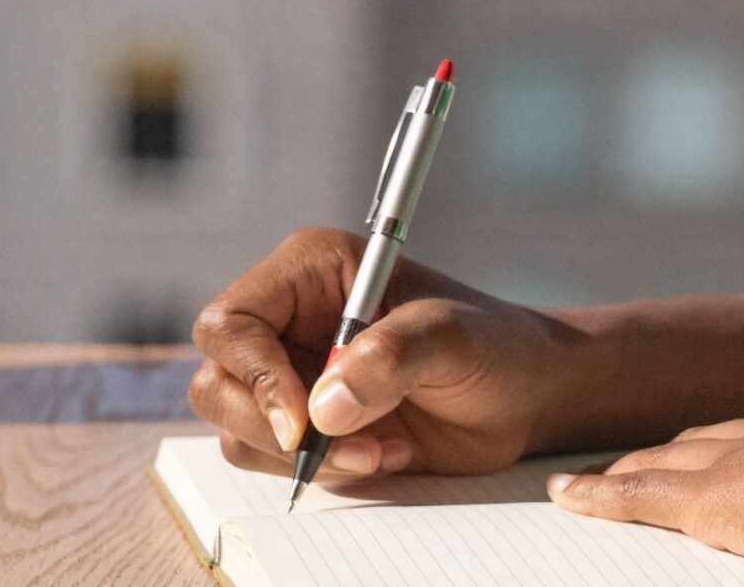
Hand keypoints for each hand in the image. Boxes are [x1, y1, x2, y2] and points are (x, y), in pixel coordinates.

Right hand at [188, 227, 584, 479]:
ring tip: (379, 448)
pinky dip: (321, 471)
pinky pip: (272, 459)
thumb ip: (393, 356)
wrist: (525, 394)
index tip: (303, 421)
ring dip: (302, 456)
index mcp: (312, 272)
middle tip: (343, 447)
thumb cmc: (496, 345)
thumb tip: (326, 404)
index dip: (255, 374)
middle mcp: (290, 321)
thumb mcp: (455, 338)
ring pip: (235, 426)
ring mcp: (294, 374)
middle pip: (218, 380)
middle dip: (271, 426)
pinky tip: (383, 454)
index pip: (232, 321)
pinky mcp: (307, 423)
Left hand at [547, 400, 743, 586]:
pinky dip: (604, 493)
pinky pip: (644, 495)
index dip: (739, 449)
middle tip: (634, 463)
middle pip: (715, 439)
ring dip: (629, 470)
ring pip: (672, 460)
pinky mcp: (726, 499)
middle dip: (673, 452)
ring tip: (587, 482)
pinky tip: (570, 495)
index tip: (717, 460)